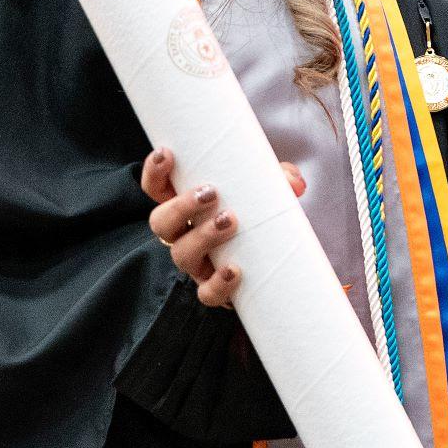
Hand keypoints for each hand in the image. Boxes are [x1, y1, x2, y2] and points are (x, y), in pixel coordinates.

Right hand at [141, 148, 306, 308]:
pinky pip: (207, 293)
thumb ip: (279, 178)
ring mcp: (197, 262)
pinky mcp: (215, 288)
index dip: (154, 173)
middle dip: (180, 206)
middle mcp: (184, 233)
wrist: (277, 257)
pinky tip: (234, 270)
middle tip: (210, 193)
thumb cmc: (260, 212)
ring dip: (202, 236)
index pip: (157, 188)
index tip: (166, 154)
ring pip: (181, 254)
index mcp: (188, 205)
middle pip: (161, 222)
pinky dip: (218, 283)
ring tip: (229, 221)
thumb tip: (293, 183)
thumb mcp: (268, 187)